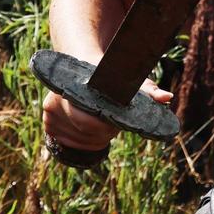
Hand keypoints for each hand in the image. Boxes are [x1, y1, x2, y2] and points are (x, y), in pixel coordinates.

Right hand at [42, 77, 171, 151]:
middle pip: (87, 134)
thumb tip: (167, 97)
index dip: (108, 126)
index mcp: (74, 90)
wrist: (79, 68)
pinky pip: (68, 145)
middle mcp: (56, 102)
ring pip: (79, 141)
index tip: (118, 121)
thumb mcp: (129, 81)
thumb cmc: (108, 76)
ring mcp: (49, 115)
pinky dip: (82, 141)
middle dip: (105, 131)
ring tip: (100, 120)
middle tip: (113, 121)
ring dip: (95, 138)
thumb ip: (148, 90)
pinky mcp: (47, 125)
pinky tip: (89, 131)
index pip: (91, 122)